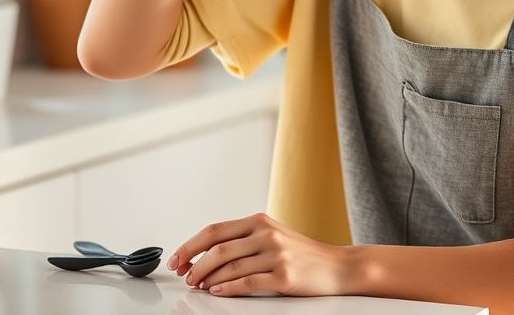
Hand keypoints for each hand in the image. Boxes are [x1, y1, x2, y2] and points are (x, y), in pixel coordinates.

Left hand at [167, 213, 348, 297]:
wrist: (337, 266)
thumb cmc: (301, 254)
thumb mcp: (272, 237)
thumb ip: (243, 241)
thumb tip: (204, 255)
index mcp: (259, 221)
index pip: (214, 230)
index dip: (190, 245)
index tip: (176, 259)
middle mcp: (266, 234)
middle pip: (217, 248)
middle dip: (194, 264)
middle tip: (185, 276)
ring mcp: (276, 255)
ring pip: (229, 267)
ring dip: (207, 278)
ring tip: (199, 287)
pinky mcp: (284, 277)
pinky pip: (247, 283)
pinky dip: (227, 288)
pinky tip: (218, 292)